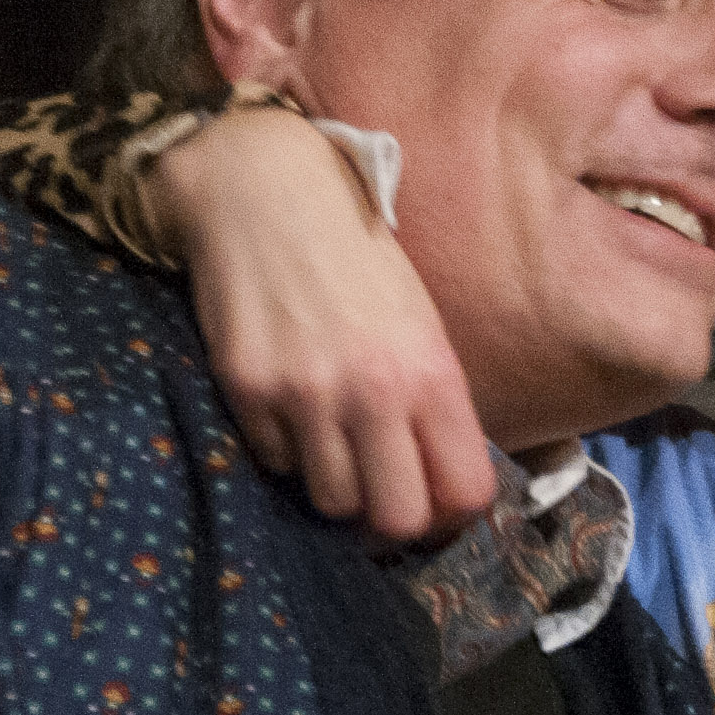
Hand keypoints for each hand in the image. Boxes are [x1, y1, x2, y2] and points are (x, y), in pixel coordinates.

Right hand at [154, 104, 490, 540]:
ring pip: (330, 500)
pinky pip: (275, 462)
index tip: (433, 496)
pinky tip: (286, 403)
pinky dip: (283, 447)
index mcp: (432, 371)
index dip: (451, 509)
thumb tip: (440, 482)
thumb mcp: (420, 321)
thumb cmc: (356, 258)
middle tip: (377, 491)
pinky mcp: (249, 390)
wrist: (268, 195)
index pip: (465, 492)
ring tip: (329, 439)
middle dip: (390, 516)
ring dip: (333, 481)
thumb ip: (433, 400)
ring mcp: (307, 394)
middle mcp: (374, 390)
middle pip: (397, 519)